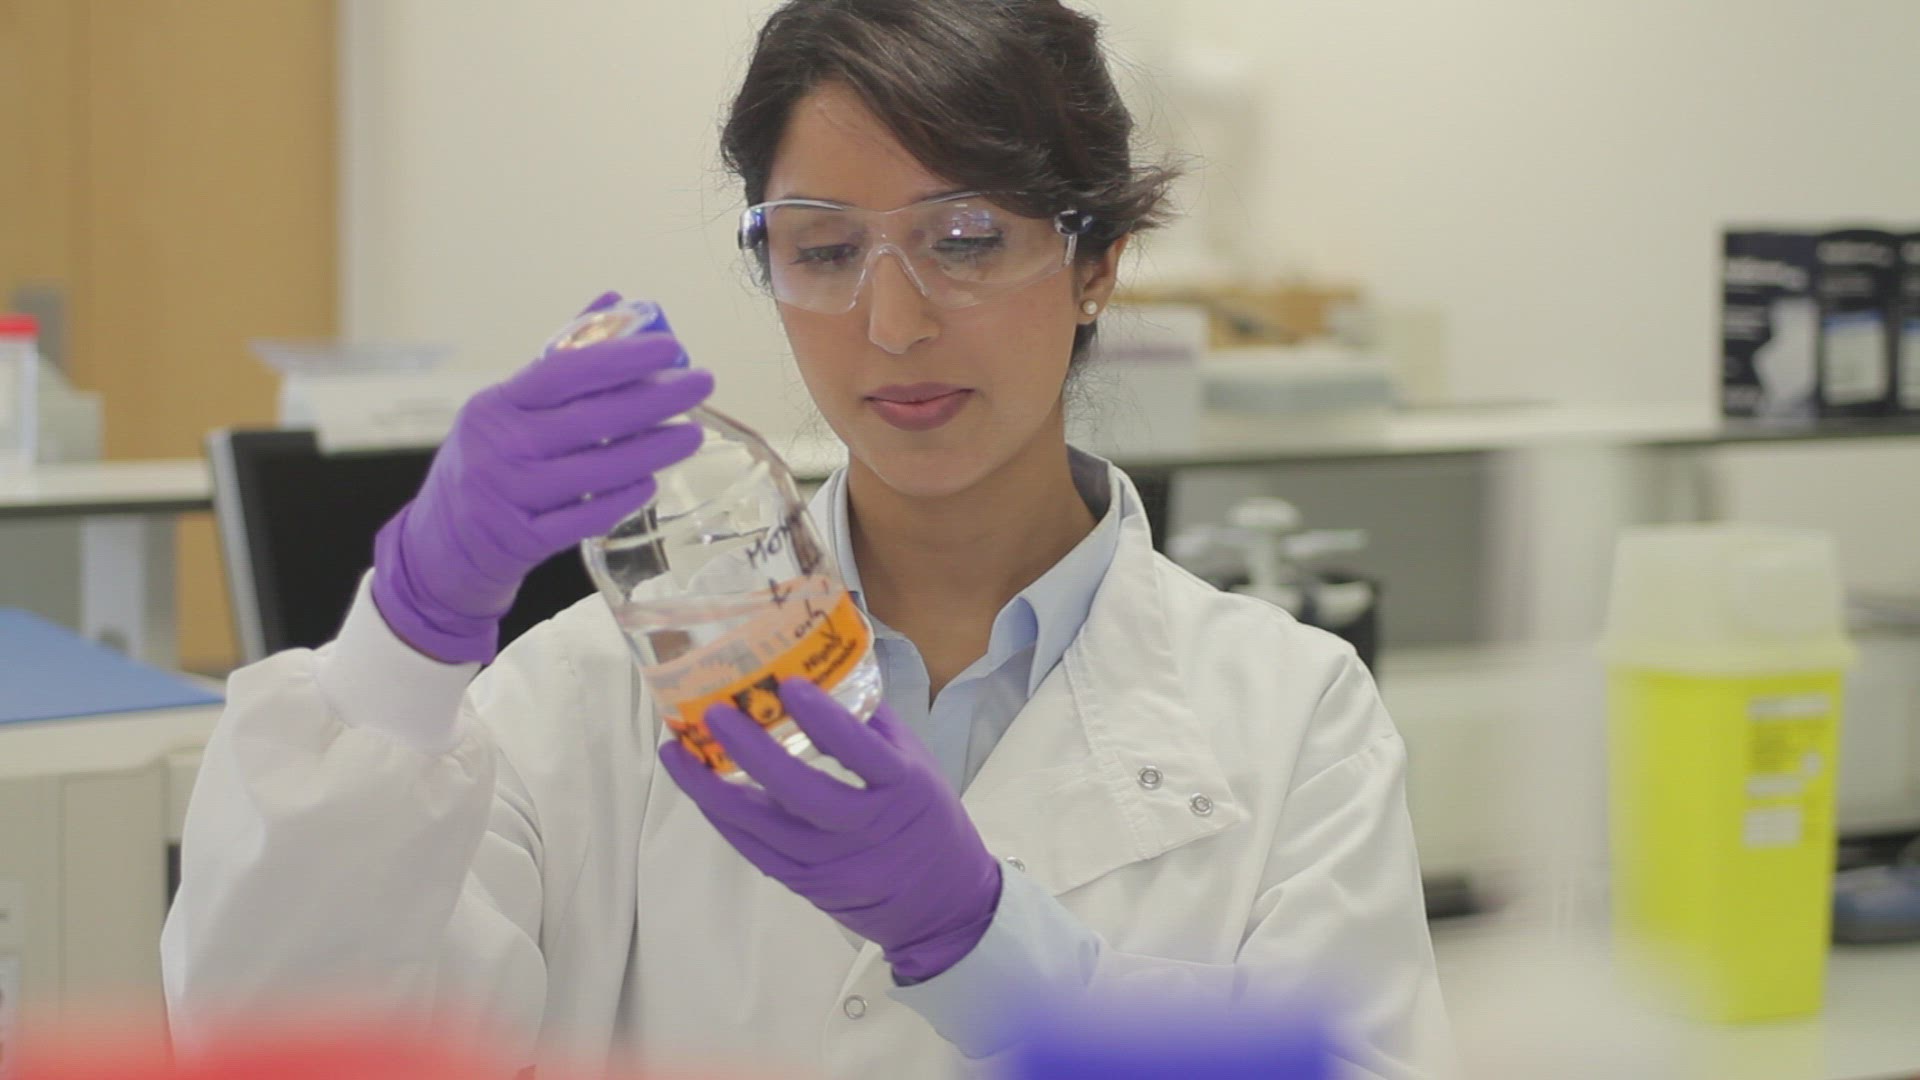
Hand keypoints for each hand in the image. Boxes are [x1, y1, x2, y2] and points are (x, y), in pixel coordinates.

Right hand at [372, 293, 712, 662]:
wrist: (441, 543)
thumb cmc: (488, 461)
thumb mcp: (508, 407)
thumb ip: (561, 356)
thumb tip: (614, 299)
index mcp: (497, 405)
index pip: (564, 370)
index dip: (621, 357)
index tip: (671, 347)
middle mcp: (501, 447)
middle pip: (591, 419)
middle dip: (655, 400)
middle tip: (702, 384)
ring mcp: (511, 496)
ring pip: (596, 470)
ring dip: (651, 451)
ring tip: (692, 435)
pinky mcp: (523, 540)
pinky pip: (584, 519)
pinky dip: (621, 499)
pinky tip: (651, 482)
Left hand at [659, 678, 1002, 982]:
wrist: (942, 904)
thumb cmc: (928, 819)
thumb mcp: (917, 766)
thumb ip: (871, 726)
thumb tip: (819, 672)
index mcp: (903, 789)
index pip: (862, 752)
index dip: (826, 720)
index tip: (790, 686)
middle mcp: (866, 829)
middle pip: (802, 792)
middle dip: (752, 752)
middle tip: (715, 713)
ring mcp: (832, 863)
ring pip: (763, 827)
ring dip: (713, 788)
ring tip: (678, 751)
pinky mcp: (807, 885)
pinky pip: (754, 850)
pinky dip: (723, 817)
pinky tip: (699, 789)